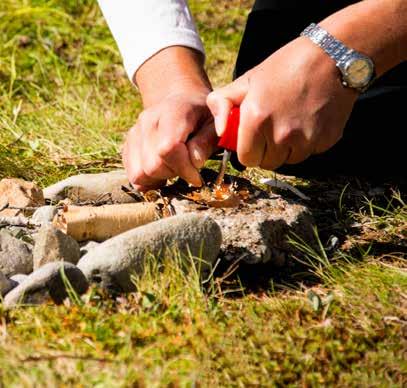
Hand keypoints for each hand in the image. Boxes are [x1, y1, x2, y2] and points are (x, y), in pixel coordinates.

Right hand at [123, 46, 217, 190]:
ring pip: (139, 174)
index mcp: (172, 112)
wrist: (182, 102)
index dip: (184, 168)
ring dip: (159, 179)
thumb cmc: (204, 117)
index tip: (197, 176)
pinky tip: (162, 172)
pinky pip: (133, 175)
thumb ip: (207, 142)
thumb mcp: (215, 125)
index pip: (168, 148)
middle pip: (152, 165)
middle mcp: (148, 121)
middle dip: (173, 174)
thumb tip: (195, 161)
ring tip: (174, 169)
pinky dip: (148, 181)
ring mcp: (135, 133)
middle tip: (187, 168)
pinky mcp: (128, 145)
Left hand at [207, 37, 358, 170]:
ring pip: (288, 160)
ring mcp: (306, 140)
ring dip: (286, 149)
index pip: (246, 159)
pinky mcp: (326, 141)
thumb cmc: (286, 66)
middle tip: (272, 127)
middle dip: (266, 150)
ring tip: (290, 122)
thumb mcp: (247, 80)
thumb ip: (222, 104)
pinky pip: (309, 152)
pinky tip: (308, 120)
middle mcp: (281, 135)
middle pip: (267, 162)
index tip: (253, 138)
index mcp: (257, 120)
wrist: (333, 55)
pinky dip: (307, 143)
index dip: (248, 150)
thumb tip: (219, 131)